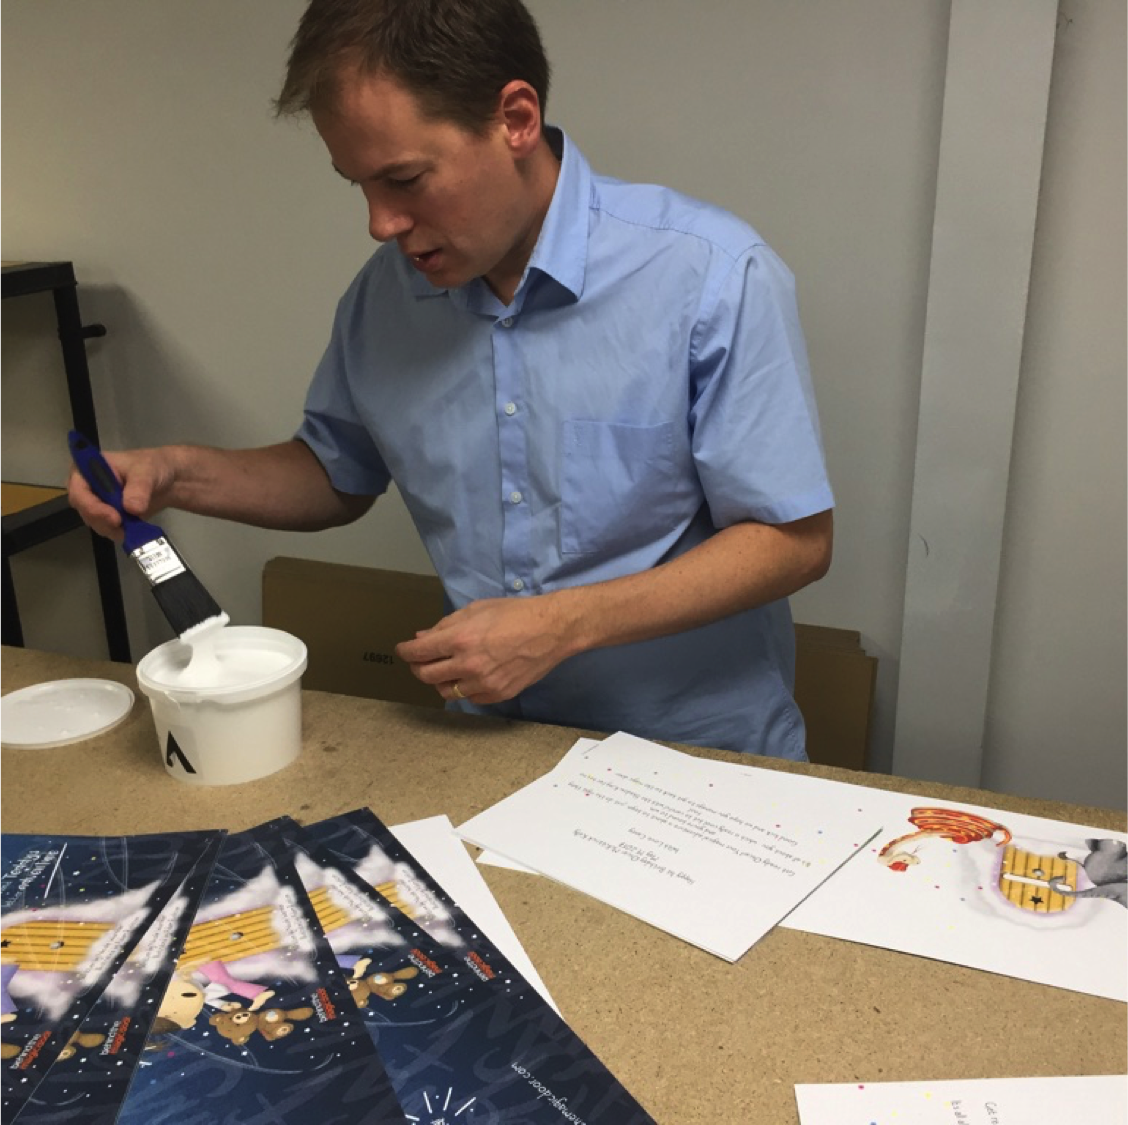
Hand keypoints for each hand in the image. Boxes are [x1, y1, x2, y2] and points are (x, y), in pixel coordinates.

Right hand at [67, 446, 176, 540]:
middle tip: (126, 528)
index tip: (115, 518)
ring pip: (95, 522)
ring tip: (134, 526)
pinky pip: (107, 529)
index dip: (93, 507)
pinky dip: (119, 532)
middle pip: (85, 510)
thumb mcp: (147, 472)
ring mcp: (96, 503)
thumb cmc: (151, 467)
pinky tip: (134, 530)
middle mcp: (86, 487)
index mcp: (87, 469)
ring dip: (113, 529)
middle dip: (104, 521)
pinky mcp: (106, 516)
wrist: (166, 479)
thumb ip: (139, 488)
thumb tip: (132, 509)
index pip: (79, 491)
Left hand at [395, 594, 577, 705]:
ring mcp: (483, 683)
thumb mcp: (477, 610)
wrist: (551, 630)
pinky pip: (470, 698)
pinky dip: (464, 689)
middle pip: (427, 676)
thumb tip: (423, 637)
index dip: (406, 651)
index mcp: (461, 638)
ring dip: (440, 681)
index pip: (419, 652)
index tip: (404, 650)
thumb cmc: (515, 613)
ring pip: (446, 691)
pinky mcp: (498, 694)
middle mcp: (468, 664)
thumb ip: (446, 625)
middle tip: (421, 661)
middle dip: (418, 667)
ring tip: (446, 669)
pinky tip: (469, 677)